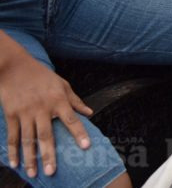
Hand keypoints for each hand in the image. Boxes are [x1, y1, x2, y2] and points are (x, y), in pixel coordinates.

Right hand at [0, 54, 91, 178]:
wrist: (15, 67)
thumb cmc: (42, 76)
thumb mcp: (62, 84)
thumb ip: (75, 101)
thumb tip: (90, 113)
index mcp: (58, 100)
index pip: (71, 120)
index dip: (79, 133)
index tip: (86, 146)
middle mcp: (42, 108)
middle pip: (46, 135)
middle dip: (49, 155)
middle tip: (51, 171)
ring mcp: (25, 112)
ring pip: (28, 139)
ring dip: (30, 158)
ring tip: (34, 173)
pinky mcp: (11, 114)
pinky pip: (13, 136)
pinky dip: (13, 151)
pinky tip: (15, 163)